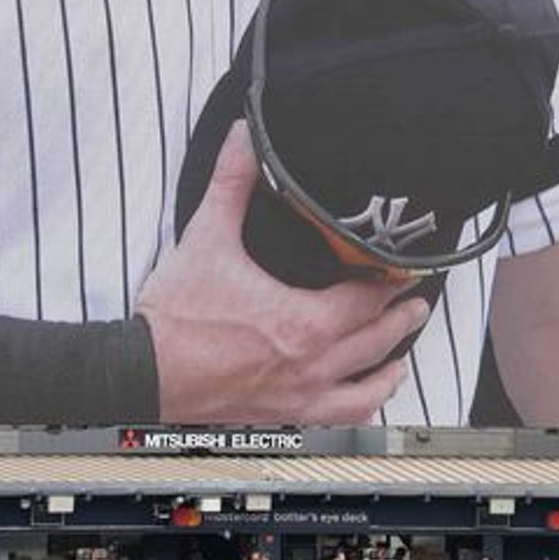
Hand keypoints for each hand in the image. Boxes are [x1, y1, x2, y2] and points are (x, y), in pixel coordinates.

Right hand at [137, 121, 427, 423]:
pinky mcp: (281, 419)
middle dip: (401, 320)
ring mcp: (299, 399)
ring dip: (388, 372)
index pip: (368, 298)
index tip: (408, 269)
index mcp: (304, 322)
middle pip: (376, 342)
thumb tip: (245, 136)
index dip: (393, 281)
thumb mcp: (206, 238)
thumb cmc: (174, 318)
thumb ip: (232, 182)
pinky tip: (357, 404)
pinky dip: (354, 412)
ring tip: (400, 360)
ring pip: (365, 392)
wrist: (140, 375)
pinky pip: (333, 423)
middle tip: (418, 304)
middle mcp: (311, 365)